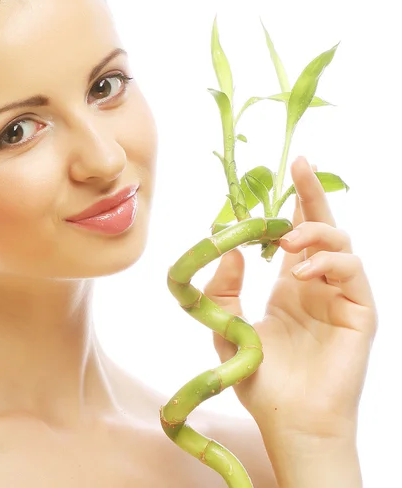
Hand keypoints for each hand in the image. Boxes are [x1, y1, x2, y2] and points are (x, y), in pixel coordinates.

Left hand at [204, 156, 377, 439]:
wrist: (289, 420)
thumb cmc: (262, 379)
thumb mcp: (230, 328)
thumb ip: (223, 291)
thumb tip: (230, 251)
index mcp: (292, 286)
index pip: (296, 235)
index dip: (291, 204)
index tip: (281, 174)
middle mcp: (319, 285)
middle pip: (323, 227)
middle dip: (312, 193)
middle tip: (300, 163)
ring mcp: (342, 297)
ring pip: (341, 244)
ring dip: (314, 232)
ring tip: (288, 241)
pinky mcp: (361, 313)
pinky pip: (352, 272)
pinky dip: (328, 262)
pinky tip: (300, 272)